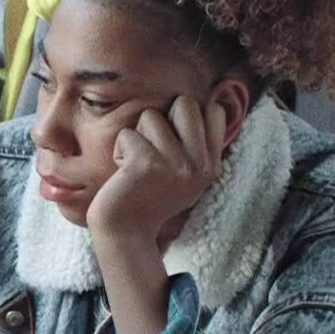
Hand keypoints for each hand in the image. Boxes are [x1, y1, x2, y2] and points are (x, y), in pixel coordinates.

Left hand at [86, 95, 228, 245]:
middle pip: (185, 103)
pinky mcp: (147, 165)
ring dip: (136, 137)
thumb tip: (208, 100)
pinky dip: (119, 150)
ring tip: (136, 165)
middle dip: (162, 119)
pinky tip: (123, 174)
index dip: (187, 116)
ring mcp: (176, 165)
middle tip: (151, 150)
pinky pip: (127, 134)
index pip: (215, 111)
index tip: (172, 138)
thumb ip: (196, 145)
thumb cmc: (148, 198)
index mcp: (211, 165)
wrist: (125, 233)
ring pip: (151, 116)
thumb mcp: (185, 175)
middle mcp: (199, 164)